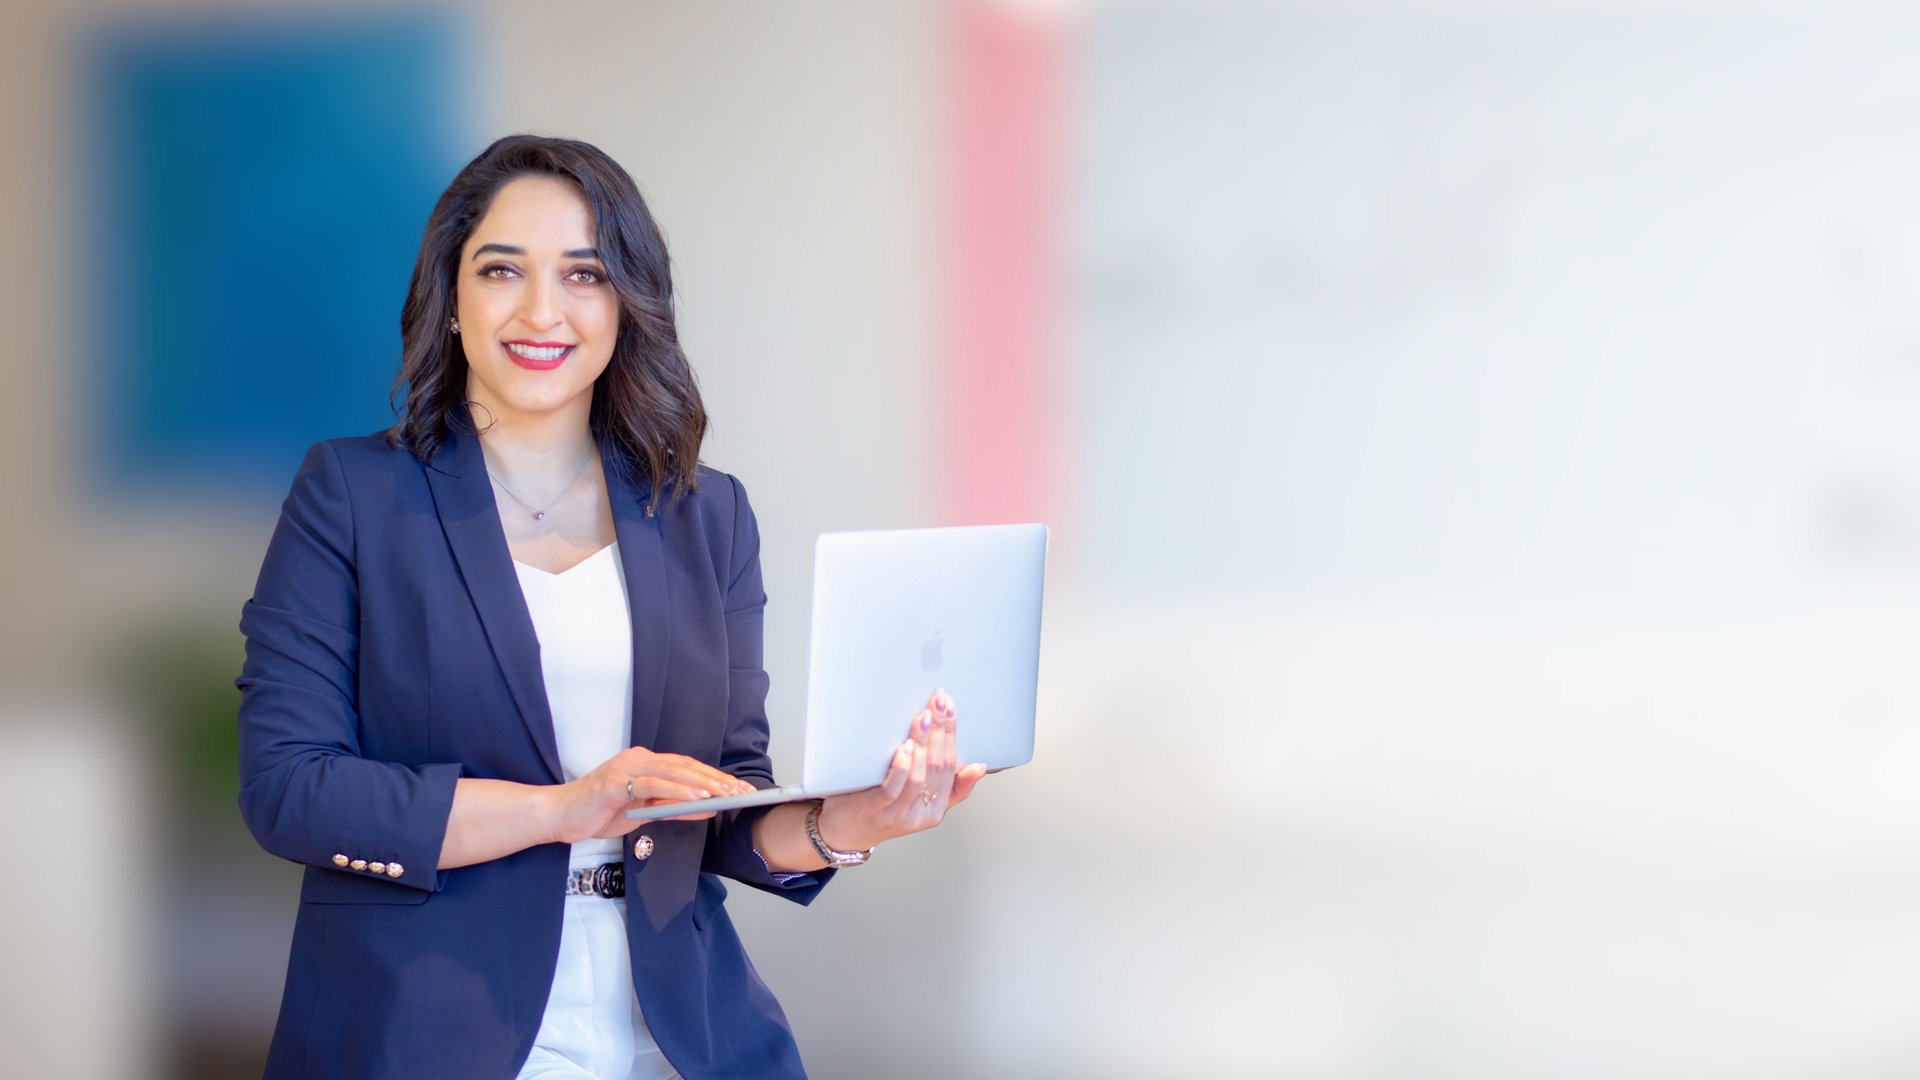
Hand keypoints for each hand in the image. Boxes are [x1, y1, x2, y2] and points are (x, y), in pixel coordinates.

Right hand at [547, 745, 756, 843]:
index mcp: (645, 762)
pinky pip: (654, 785)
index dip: (714, 777)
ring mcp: (627, 767)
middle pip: (686, 767)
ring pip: (674, 772)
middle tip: (742, 792)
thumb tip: (707, 807)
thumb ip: (672, 807)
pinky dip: (679, 790)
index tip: (738, 789)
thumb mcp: (642, 813)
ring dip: (704, 784)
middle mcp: (638, 758)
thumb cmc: (597, 813)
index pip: (687, 767)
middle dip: (717, 780)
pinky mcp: (616, 782)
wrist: (558, 817)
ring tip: (727, 794)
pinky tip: (699, 798)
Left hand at [813, 688, 987, 852]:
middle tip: (939, 702)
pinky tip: (905, 745)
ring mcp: (897, 815)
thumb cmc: (881, 810)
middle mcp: (920, 815)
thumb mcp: (920, 802)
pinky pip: (893, 788)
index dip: (951, 735)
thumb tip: (979, 767)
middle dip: (941, 730)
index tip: (949, 708)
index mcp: (935, 810)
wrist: (845, 832)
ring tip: (924, 718)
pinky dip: (902, 765)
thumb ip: (949, 786)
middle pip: (937, 767)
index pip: (950, 766)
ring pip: (919, 777)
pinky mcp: (874, 811)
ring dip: (923, 743)